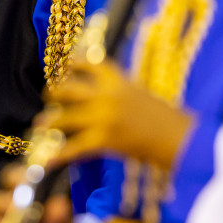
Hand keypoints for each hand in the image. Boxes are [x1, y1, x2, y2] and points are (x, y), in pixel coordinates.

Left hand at [37, 60, 193, 169]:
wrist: (179, 138)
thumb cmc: (161, 117)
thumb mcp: (136, 91)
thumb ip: (113, 87)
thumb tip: (87, 88)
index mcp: (118, 79)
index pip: (86, 63)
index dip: (69, 63)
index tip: (60, 67)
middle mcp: (107, 94)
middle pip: (67, 88)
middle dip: (53, 93)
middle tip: (48, 97)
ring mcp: (103, 116)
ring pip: (64, 117)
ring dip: (50, 122)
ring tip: (42, 124)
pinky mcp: (104, 139)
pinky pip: (74, 147)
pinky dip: (59, 154)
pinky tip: (47, 159)